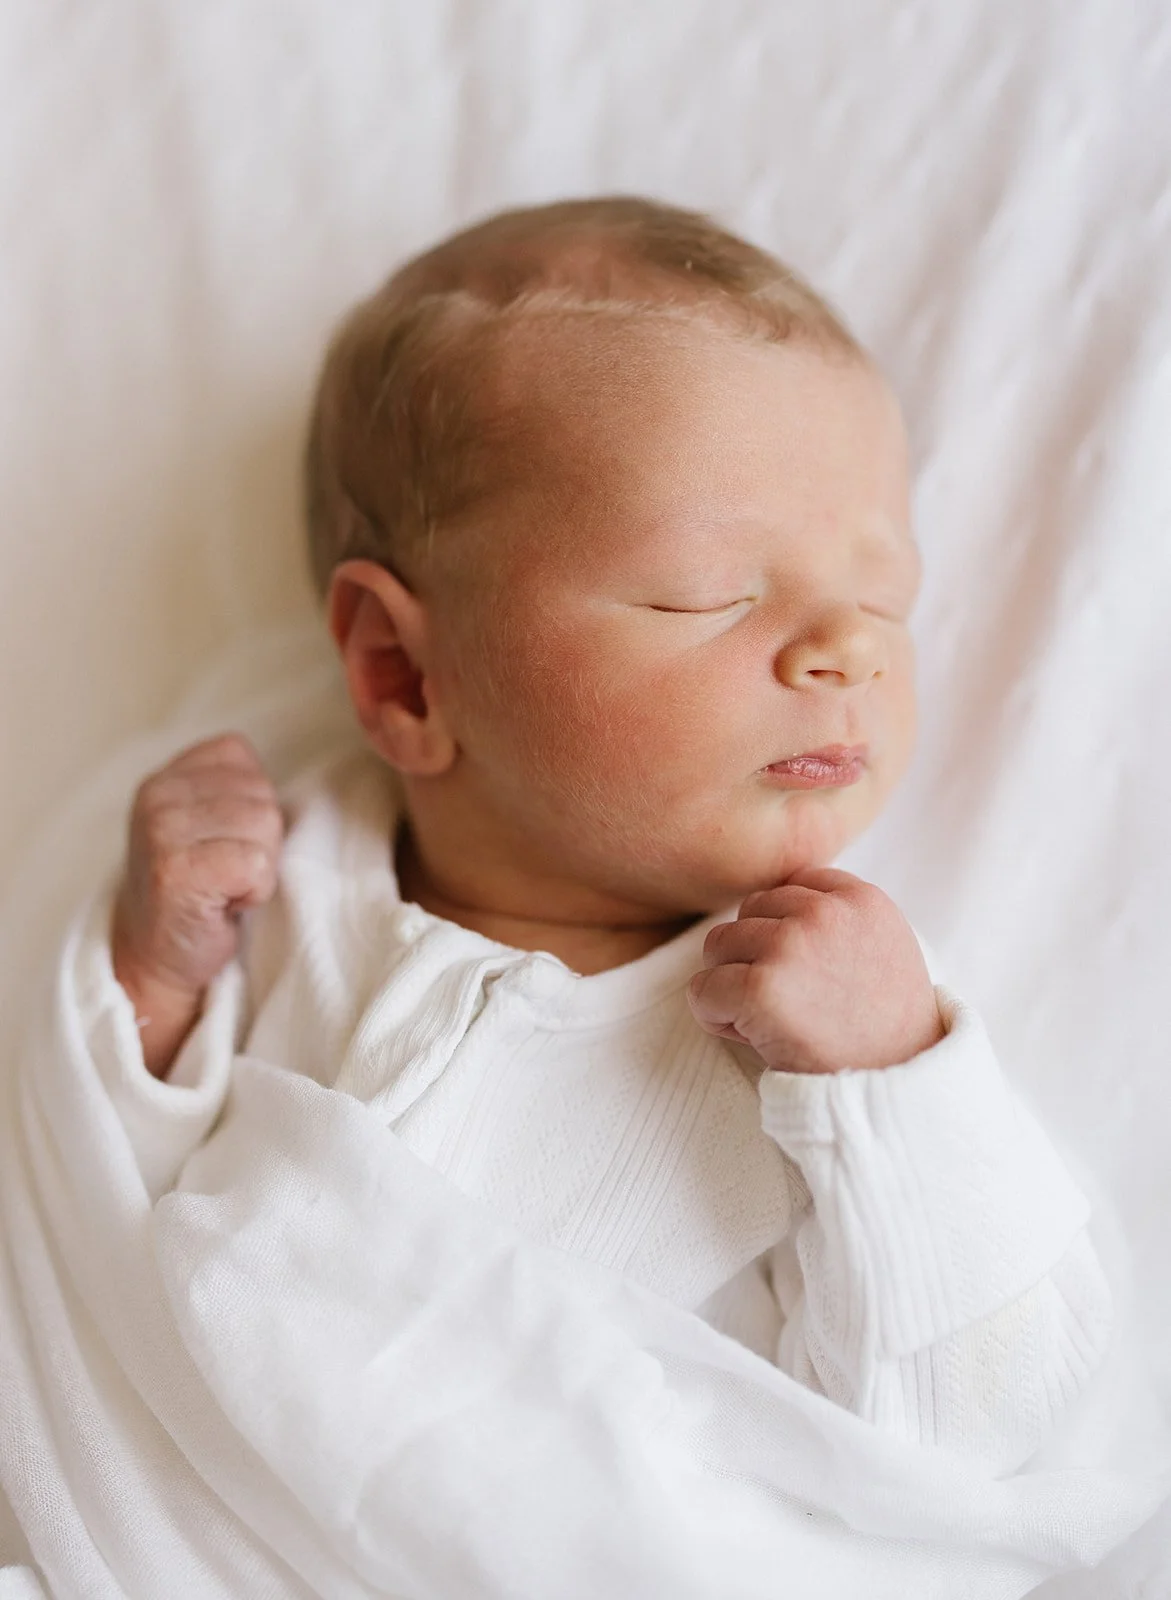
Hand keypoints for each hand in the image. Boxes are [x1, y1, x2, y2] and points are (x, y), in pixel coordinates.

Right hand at [111, 733, 283, 1076]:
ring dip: (259, 866)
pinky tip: (224, 905)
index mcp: (167, 776)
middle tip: (224, 872)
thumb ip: (234, 790)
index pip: (240, 755)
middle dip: (260, 839)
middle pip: (261, 793)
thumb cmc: (195, 889)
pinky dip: (254, 891)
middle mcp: (158, 796)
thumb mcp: (204, 821)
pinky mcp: (178, 873)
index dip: (249, 803)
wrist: (155, 957)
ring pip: (265, 824)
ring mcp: (163, 833)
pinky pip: (257, 864)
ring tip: (224, 887)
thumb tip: (292, 786)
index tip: (221, 842)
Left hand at [686, 867, 944, 1073]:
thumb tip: (765, 903)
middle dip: (755, 955)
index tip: (808, 973)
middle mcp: (825, 914)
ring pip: (718, 944)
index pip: (789, 886)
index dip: (785, 932)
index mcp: (860, 899)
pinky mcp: (760, 989)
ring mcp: (791, 947)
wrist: (896, 1087)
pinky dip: (713, 1015)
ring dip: (732, 982)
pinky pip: (702, 989)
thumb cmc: (882, 1027)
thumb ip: (838, 916)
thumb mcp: (881, 947)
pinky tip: (750, 1034)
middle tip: (788, 1001)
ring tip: (771, 1017)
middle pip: (749, 912)